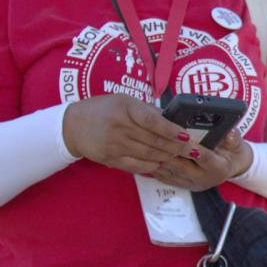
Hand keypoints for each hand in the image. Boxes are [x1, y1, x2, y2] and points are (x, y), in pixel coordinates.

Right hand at [62, 94, 190, 173]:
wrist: (73, 125)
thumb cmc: (104, 109)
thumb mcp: (124, 101)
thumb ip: (146, 110)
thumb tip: (172, 120)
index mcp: (125, 108)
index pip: (152, 121)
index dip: (171, 130)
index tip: (187, 135)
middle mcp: (119, 127)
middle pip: (154, 140)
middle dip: (177, 147)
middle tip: (193, 150)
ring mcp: (114, 145)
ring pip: (148, 155)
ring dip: (168, 157)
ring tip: (182, 157)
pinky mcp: (111, 159)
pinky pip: (137, 165)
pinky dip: (153, 166)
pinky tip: (163, 163)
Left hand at [152, 128, 253, 191]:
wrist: (231, 167)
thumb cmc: (233, 152)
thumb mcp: (237, 144)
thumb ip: (233, 138)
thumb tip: (229, 133)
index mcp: (218, 169)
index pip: (204, 158)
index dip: (192, 148)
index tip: (182, 138)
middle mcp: (204, 179)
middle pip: (182, 166)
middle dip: (169, 153)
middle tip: (155, 140)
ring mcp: (192, 184)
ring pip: (171, 173)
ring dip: (159, 160)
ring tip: (147, 147)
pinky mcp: (183, 185)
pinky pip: (166, 178)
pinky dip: (156, 168)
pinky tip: (147, 158)